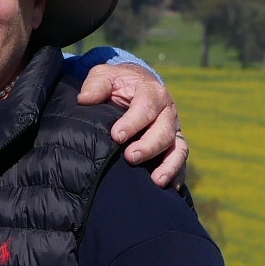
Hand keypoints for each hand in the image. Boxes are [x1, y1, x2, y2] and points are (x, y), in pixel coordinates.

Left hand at [76, 61, 186, 187]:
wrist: (136, 85)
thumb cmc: (117, 83)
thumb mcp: (104, 76)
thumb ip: (96, 85)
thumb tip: (84, 99)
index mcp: (151, 92)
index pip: (146, 107)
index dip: (133, 122)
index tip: (116, 136)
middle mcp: (167, 112)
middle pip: (164, 130)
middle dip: (149, 146)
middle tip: (130, 157)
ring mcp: (173, 129)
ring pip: (178, 148)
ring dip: (169, 165)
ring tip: (156, 181)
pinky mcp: (174, 144)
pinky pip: (180, 161)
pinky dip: (177, 174)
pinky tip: (169, 189)